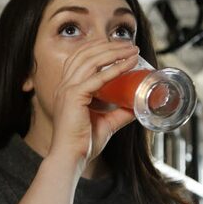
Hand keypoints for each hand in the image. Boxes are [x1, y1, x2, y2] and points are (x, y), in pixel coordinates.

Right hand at [48, 41, 138, 169]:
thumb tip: (138, 105)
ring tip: (132, 50)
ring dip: (114, 52)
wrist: (71, 157)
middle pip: (86, 53)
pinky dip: (115, 68)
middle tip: (130, 46)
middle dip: (110, 45)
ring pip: (91, 60)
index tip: (121, 47)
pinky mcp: (74, 96)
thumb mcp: (106, 123)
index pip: (81, 58)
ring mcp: (67, 89)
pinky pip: (98, 77)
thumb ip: (120, 113)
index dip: (100, 48)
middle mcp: (64, 85)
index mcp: (67, 89)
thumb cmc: (83, 143)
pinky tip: (129, 64)